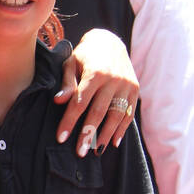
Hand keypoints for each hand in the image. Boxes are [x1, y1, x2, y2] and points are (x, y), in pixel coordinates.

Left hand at [54, 28, 138, 154]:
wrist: (110, 42)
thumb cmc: (84, 56)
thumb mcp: (71, 63)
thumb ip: (67, 83)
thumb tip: (59, 101)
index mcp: (95, 72)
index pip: (80, 102)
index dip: (70, 121)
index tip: (61, 138)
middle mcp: (113, 79)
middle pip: (99, 112)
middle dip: (88, 134)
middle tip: (79, 152)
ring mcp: (126, 85)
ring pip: (116, 115)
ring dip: (106, 135)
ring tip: (95, 150)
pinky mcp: (135, 89)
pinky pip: (129, 113)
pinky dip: (122, 129)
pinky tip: (113, 142)